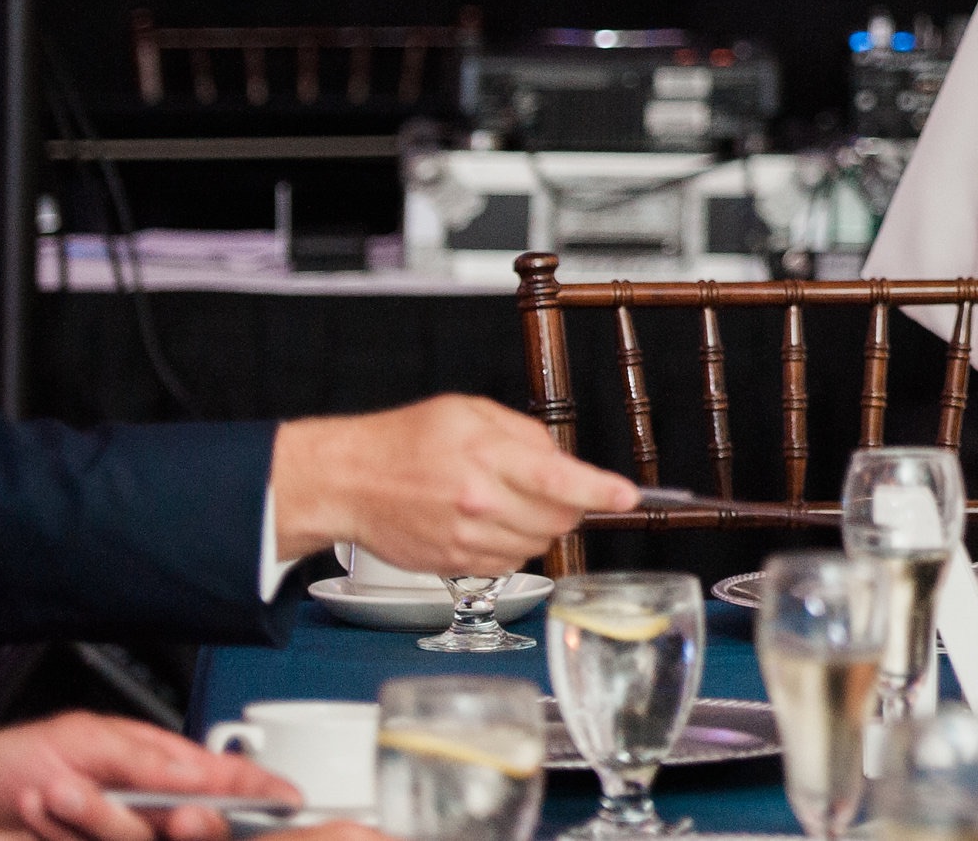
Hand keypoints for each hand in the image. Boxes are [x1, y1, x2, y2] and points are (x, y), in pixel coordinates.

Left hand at [0, 714, 292, 840]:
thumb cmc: (8, 763)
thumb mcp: (81, 738)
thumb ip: (142, 759)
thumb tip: (198, 771)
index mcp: (156, 771)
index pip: (222, 782)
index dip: (259, 791)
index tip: (289, 800)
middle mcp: (144, 815)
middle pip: (202, 828)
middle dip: (198, 821)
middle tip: (183, 815)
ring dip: (104, 819)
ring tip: (57, 792)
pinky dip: (79, 830)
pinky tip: (47, 811)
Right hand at [271, 394, 641, 570]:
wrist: (350, 481)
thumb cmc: (405, 442)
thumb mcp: (470, 413)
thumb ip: (525, 434)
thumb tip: (564, 459)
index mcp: (487, 457)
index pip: (561, 480)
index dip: (601, 491)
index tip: (628, 496)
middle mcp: (479, 502)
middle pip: (559, 519)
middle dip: (570, 504)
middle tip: (552, 487)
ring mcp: (466, 538)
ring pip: (539, 544)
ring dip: (540, 525)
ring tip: (508, 500)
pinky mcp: (454, 564)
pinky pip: (510, 563)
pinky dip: (513, 545)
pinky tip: (489, 522)